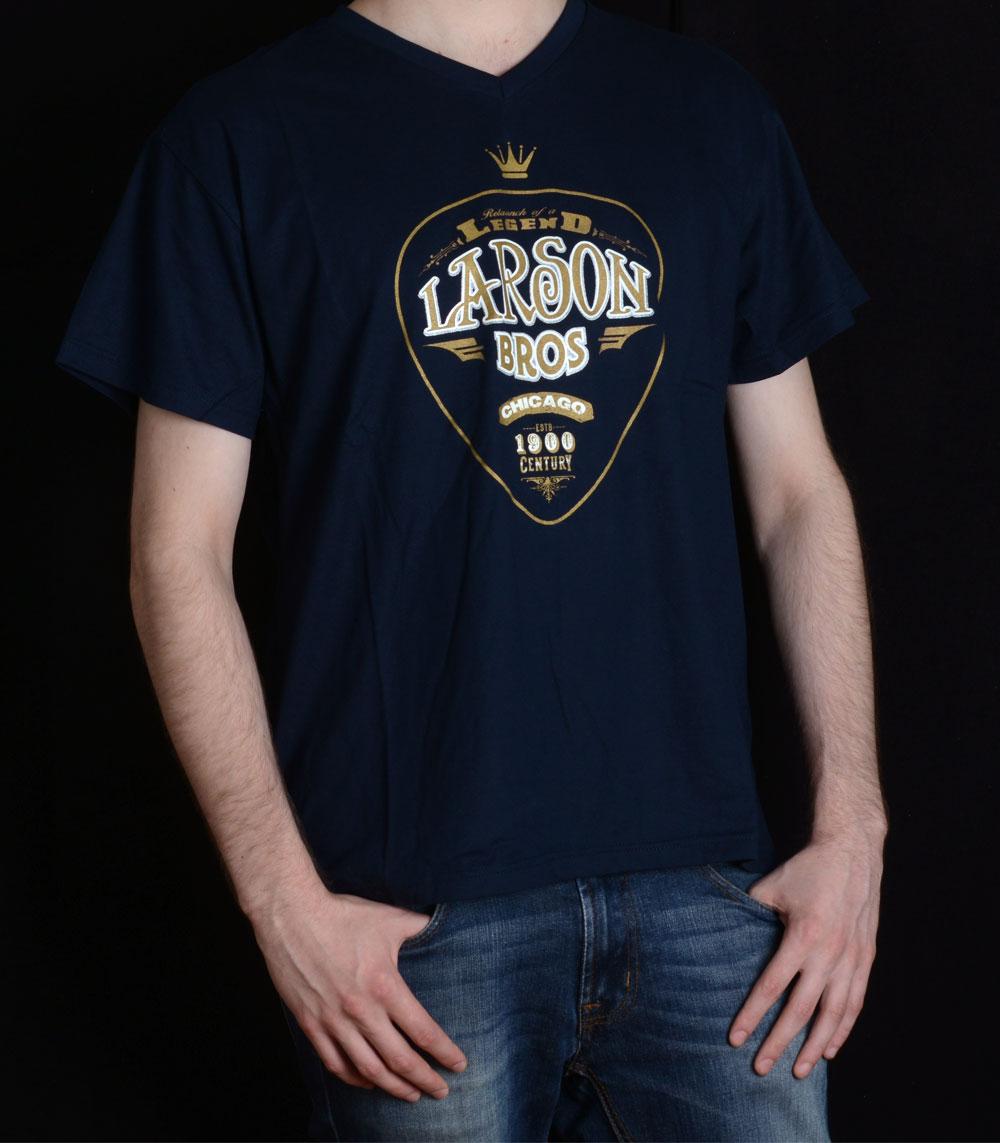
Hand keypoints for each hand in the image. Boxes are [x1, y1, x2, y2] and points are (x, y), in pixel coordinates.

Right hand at [249, 881, 467, 1101]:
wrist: (291, 916)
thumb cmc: (343, 915)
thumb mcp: (389, 918)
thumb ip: (420, 927)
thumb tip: (445, 925)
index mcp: (384, 985)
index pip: (423, 1032)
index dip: (444, 1053)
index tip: (459, 1064)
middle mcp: (361, 1010)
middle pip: (399, 1059)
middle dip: (424, 1079)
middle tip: (441, 1092)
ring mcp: (333, 1021)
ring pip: (368, 1069)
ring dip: (393, 1087)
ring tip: (411, 1094)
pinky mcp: (310, 1024)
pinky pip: (334, 1063)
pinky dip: (354, 1079)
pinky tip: (368, 1082)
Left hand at [728, 829, 884, 1076]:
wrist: (852, 853)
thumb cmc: (807, 869)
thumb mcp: (771, 886)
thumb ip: (751, 913)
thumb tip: (727, 932)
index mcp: (803, 935)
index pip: (772, 986)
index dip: (753, 1015)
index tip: (736, 1038)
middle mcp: (830, 953)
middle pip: (801, 1010)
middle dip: (779, 1042)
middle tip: (761, 1068)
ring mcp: (851, 959)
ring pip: (833, 1015)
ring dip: (814, 1046)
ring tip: (798, 1070)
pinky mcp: (866, 960)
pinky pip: (855, 1003)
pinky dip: (842, 1030)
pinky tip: (829, 1049)